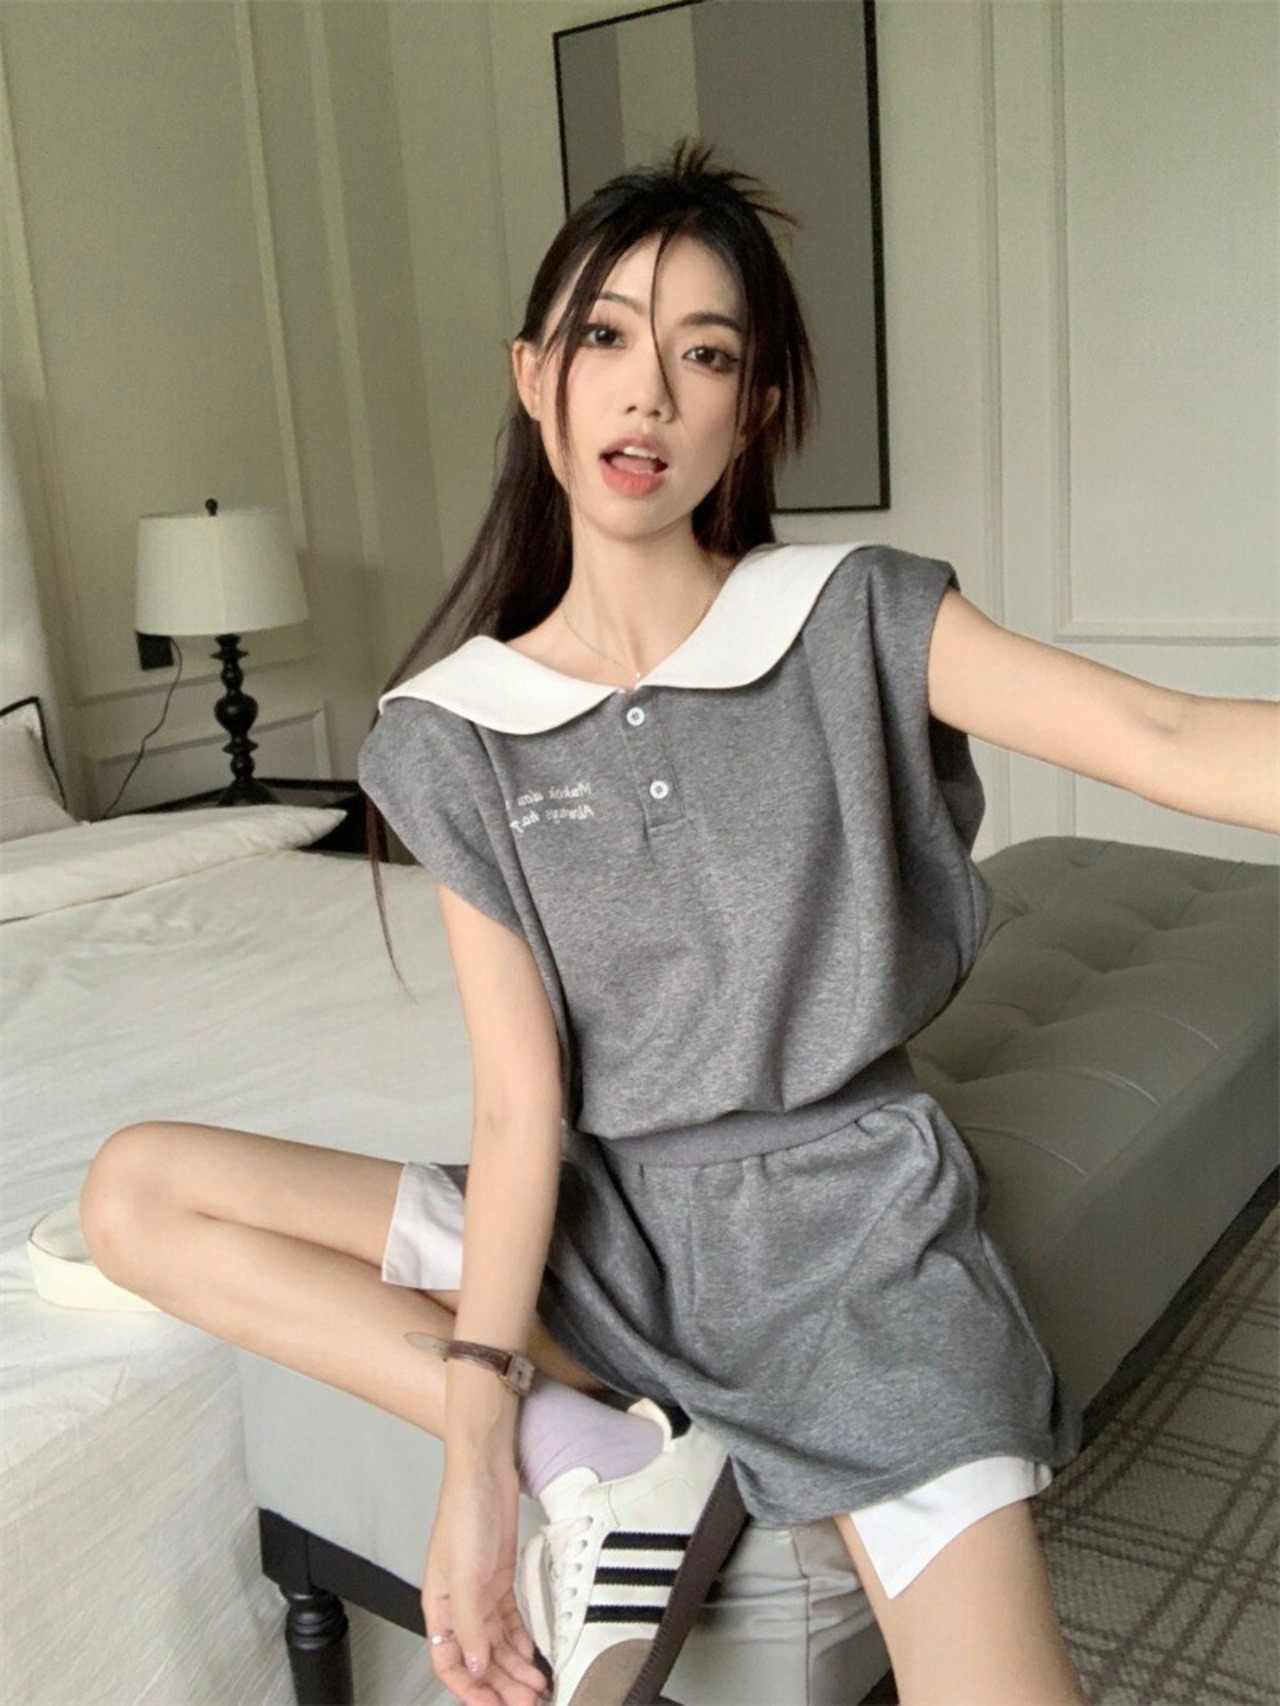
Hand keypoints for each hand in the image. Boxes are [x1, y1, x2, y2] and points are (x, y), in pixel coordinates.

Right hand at [422, 1456, 549, 1704]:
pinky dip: (520, 1641)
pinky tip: (531, 1653)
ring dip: (514, 1667)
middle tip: (525, 1701)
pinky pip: (510, 1621)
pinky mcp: (500, 1579)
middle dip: (500, 1683)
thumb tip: (476, 1666)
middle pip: (478, 1658)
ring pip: (496, 1643)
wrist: (485, 1472)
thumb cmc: (461, 1512)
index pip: (449, 1662)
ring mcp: (481, 1592)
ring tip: (535, 1684)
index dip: (468, 1689)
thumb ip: (469, 1624)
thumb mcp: (463, 1574)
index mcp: (440, 1606)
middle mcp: (460, 1604)